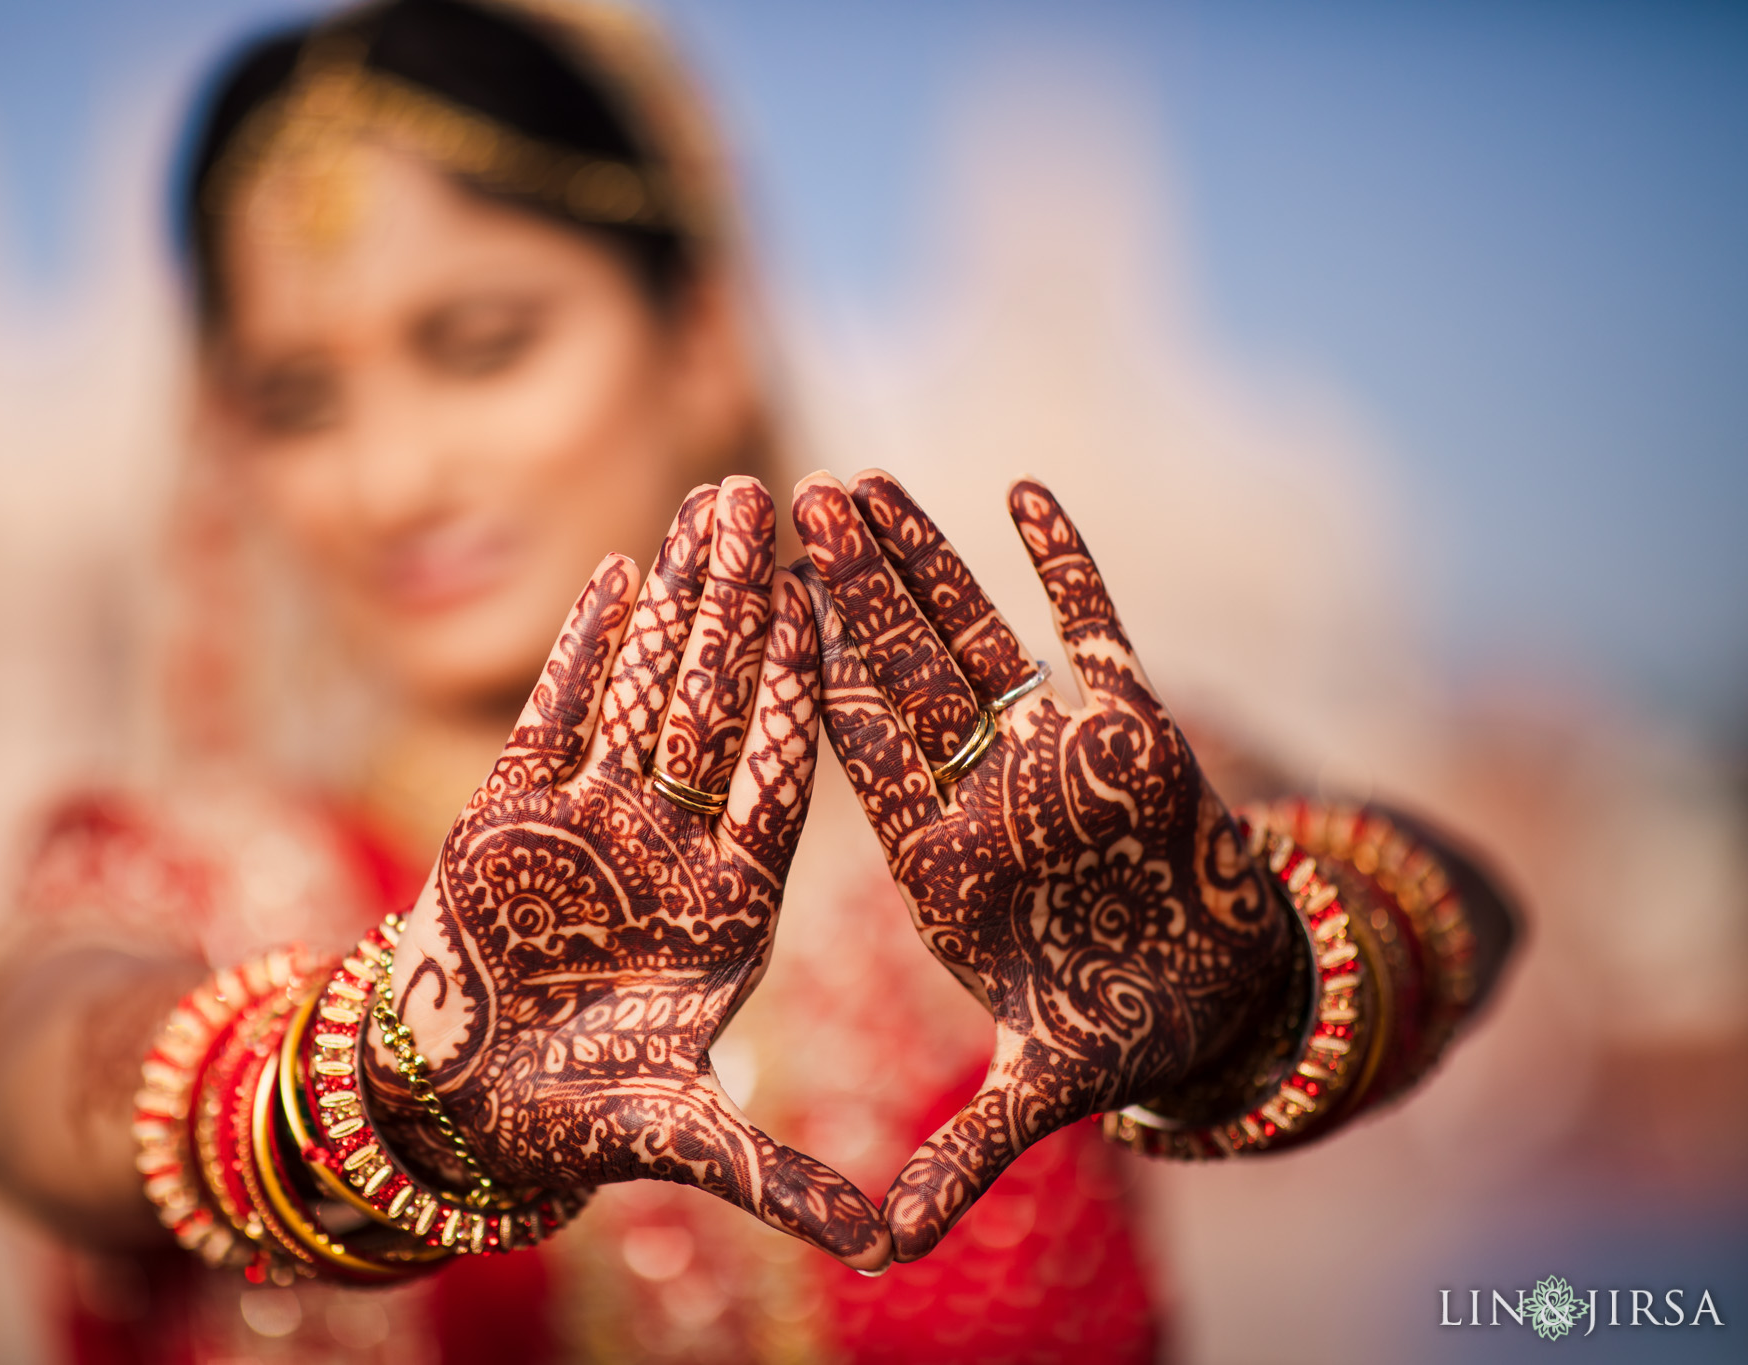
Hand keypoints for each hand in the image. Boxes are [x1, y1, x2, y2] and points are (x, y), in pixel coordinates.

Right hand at [368, 478, 891, 1269]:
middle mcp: (669, 847)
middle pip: (716, 706)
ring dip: (675, 602)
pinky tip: (618, 574)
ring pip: (642, 691)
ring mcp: (592, 823)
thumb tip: (883, 1244)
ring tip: (712, 507)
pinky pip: (553, 716)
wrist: (449, 1109)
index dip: (799, 692)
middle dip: (743, 605)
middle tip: (779, 500)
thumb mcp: (683, 1138)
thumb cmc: (570, 1123)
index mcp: (727, 906)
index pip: (776, 779)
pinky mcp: (512, 813)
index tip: (831, 610)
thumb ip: (775, 1175)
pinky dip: (583, 649)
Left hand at [793, 470, 1289, 1260]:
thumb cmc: (1117, 1032)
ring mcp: (1056, 749)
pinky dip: (1069, 561)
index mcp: (944, 859)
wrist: (1216, 998)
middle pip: (903, 673)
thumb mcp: (1039, 1088)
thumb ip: (964, 1152)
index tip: (752, 612)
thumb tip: (881, 1254)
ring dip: (927, 557)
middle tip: (776, 504)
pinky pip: (1099, 626)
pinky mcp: (1137, 723)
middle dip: (845, 590)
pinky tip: (1022, 490)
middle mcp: (987, 791)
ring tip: (856, 482)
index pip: (862, 756)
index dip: (811, 681)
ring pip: (980, 635)